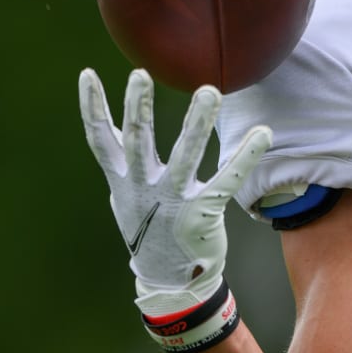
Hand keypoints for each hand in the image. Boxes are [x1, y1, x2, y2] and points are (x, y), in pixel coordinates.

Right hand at [78, 68, 270, 352]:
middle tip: (140, 73)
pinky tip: (263, 134)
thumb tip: (121, 132)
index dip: (93, 107)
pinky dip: (246, 156)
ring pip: (184, 156)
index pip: (101, 138)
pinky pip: (227, 179)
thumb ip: (129, 165)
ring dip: (196, 123)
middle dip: (137, 108)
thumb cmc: (152, 228)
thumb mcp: (130, 197)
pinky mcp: (201, 213)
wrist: (169, 279)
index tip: (88, 74)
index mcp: (123, 181)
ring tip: (210, 91)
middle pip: (137, 141)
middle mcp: (143, 188)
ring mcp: (172, 201)